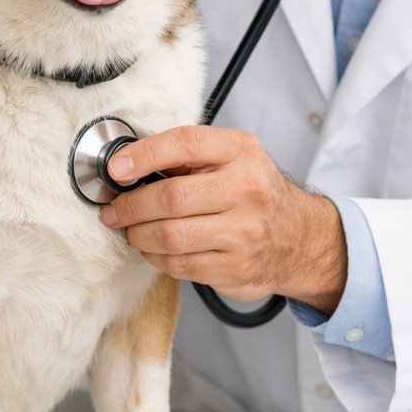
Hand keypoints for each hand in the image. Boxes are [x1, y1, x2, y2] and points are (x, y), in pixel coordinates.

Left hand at [98, 126, 346, 313]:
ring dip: (136, 234)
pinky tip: (150, 247)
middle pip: (171, 197)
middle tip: (112, 208)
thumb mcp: (235, 157)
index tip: (116, 168)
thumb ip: (190, 156)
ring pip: (170, 236)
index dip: (144, 155)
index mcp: (242, 152)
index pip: (186, 144)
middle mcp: (247, 189)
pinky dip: (154, 256)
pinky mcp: (234, 267)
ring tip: (127, 229)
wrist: (299, 237)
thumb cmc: (254, 192)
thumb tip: (129, 163)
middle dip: (130, 205)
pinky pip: (178, 264)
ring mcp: (243, 232)